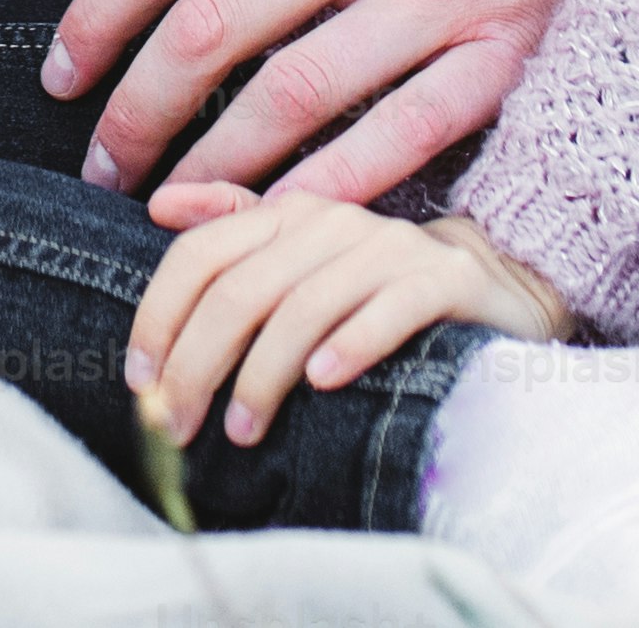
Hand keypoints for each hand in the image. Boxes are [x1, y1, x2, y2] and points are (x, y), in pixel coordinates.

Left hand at [47, 0, 638, 207]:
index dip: (99, 17)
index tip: (61, 77)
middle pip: (213, 30)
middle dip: (138, 109)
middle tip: (100, 164)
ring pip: (293, 97)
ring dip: (214, 166)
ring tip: (168, 206)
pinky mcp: (507, 54)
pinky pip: (399, 138)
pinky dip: (327, 189)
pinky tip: (277, 224)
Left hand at [126, 193, 567, 446]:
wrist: (499, 283)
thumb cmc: (377, 286)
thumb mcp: (302, 256)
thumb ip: (233, 229)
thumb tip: (159, 207)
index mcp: (287, 214)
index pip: (201, 255)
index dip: (159, 315)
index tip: (139, 380)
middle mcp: (333, 223)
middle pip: (243, 290)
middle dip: (198, 363)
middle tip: (177, 425)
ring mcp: (392, 249)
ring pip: (305, 307)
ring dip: (264, 375)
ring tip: (242, 430)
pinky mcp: (446, 283)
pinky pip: (388, 311)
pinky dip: (349, 346)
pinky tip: (321, 383)